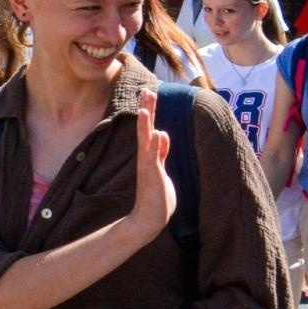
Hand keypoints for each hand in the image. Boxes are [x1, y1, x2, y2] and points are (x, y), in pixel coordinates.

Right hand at [127, 89, 175, 239]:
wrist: (149, 218)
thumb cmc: (156, 195)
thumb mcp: (161, 169)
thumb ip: (161, 151)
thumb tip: (162, 133)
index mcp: (150, 154)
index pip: (149, 127)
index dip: (149, 109)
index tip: (149, 91)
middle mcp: (147, 157)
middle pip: (145, 128)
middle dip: (147, 109)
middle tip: (146, 90)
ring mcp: (149, 166)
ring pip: (146, 140)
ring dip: (146, 124)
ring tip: (146, 107)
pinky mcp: (153, 176)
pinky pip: (154, 158)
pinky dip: (155, 145)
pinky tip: (157, 133)